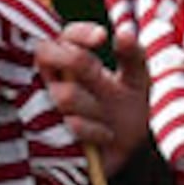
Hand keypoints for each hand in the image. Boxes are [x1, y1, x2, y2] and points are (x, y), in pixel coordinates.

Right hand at [32, 23, 152, 172]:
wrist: (127, 152)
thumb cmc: (127, 107)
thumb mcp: (137, 79)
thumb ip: (133, 56)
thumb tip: (124, 33)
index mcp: (74, 58)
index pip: (66, 35)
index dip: (79, 33)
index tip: (102, 38)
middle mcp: (55, 78)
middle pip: (45, 55)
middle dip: (74, 60)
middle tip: (98, 73)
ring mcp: (47, 105)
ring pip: (64, 94)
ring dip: (94, 105)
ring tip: (108, 116)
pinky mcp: (47, 134)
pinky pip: (72, 125)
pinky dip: (97, 130)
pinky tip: (106, 135)